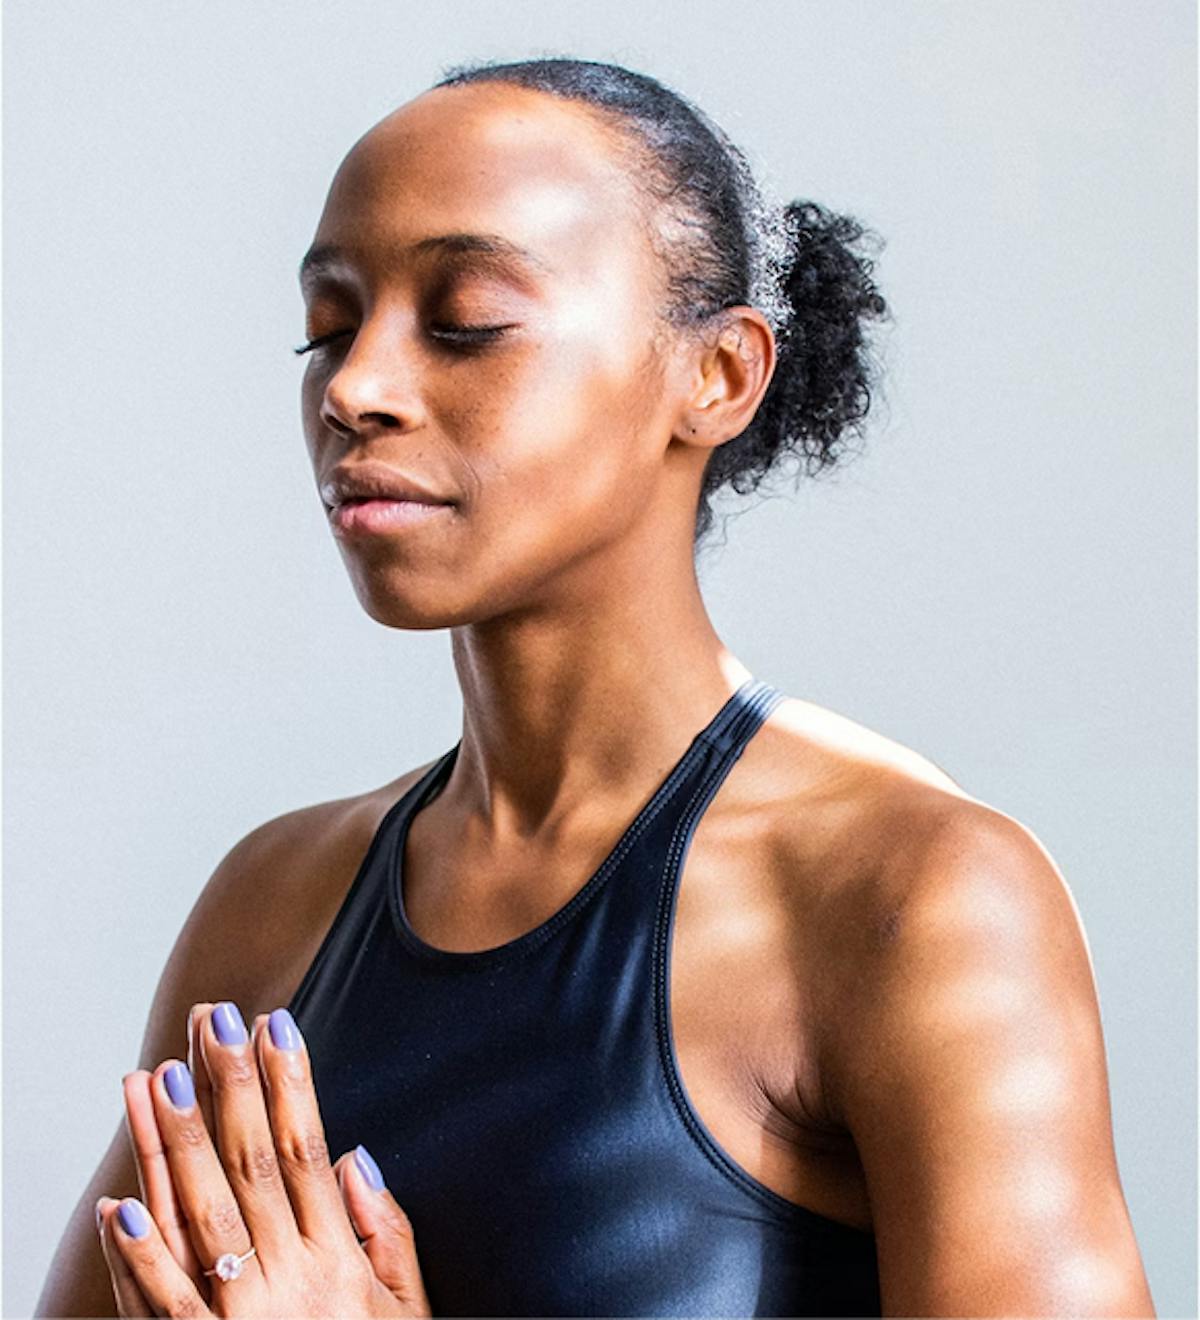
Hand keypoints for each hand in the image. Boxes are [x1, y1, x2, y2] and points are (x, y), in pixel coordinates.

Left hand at [95, 1001, 431, 1316]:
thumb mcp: (409, 1314)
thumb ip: (388, 1234)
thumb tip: (354, 1155)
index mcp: (339, 1260)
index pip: (306, 1151)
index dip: (289, 1084)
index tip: (273, 1025)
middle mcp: (291, 1281)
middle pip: (252, 1167)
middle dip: (230, 1086)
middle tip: (211, 1020)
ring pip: (201, 1219)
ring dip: (175, 1146)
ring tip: (155, 1078)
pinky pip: (166, 1311)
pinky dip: (138, 1261)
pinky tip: (118, 1206)